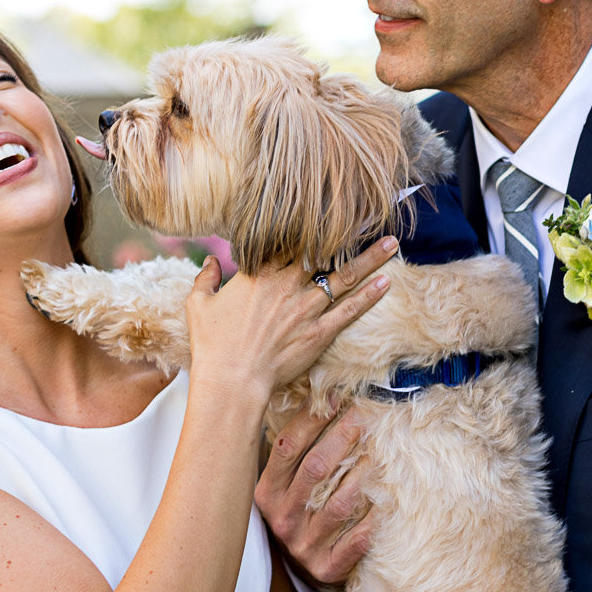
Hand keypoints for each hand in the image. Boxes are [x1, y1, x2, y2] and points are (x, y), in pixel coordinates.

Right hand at [185, 237, 396, 399]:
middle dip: (348, 234)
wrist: (231, 380)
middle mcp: (287, 285)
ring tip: (392, 244)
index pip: (289, 241)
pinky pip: (350, 311)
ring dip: (370, 260)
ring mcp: (306, 309)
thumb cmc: (213, 344)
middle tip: (369, 217)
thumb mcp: (199, 305)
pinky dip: (369, 296)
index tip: (327, 212)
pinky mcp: (319, 334)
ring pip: (344, 277)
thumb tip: (209, 262)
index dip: (309, 226)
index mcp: (260, 274)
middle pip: (324, 252)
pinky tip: (386, 282)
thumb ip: (205, 279)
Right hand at [256, 401, 376, 587]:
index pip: (287, 447)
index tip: (335, 396)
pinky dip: (376, 516)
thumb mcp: (287, 485)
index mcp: (267, 492)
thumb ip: (299, 451)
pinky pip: (358, 538)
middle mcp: (282, 518)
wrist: (302, 570)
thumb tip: (323, 398)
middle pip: (316, 469)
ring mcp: (304, 545)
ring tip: (384, 447)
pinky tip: (392, 495)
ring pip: (340, 503)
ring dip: (364, 472)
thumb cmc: (300, 514)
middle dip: (343, 436)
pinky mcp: (328, 567)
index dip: (311, 419)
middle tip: (366, 414)